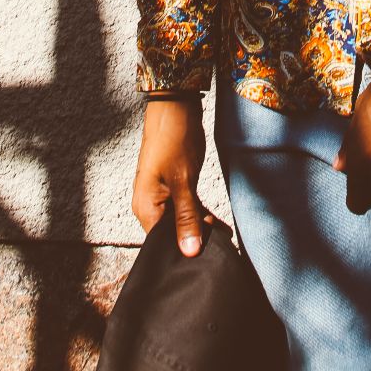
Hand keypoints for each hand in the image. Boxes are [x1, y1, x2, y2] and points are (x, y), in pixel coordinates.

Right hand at [132, 96, 211, 254]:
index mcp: (145, 207)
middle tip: (220, 254)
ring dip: (201, 230)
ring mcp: (161, 196)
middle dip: (193, 243)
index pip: (160, 245)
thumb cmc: (174, 140)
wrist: (175, 106)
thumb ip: (186, 217)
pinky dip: (201, 217)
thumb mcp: (183, 181)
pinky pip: (186, 209)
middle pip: (171, 235)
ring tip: (225, 243)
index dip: (181, 254)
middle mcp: (150, 205)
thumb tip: (189, 252)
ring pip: (181, 222)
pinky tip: (220, 227)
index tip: (204, 264)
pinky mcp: (173, 188)